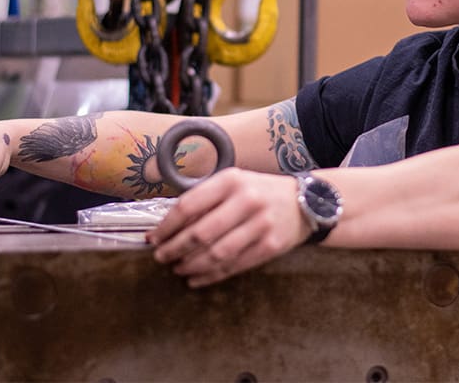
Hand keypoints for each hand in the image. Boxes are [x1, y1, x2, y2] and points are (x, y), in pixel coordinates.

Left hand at [146, 167, 310, 286]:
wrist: (304, 202)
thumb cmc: (259, 192)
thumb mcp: (233, 182)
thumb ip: (205, 198)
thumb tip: (168, 224)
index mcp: (231, 180)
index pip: (189, 205)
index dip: (167, 225)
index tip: (153, 237)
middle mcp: (246, 200)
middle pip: (200, 232)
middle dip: (174, 248)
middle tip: (161, 256)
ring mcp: (261, 224)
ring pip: (216, 253)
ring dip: (190, 265)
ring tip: (177, 268)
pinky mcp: (270, 245)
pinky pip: (234, 266)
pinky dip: (211, 275)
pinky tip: (196, 278)